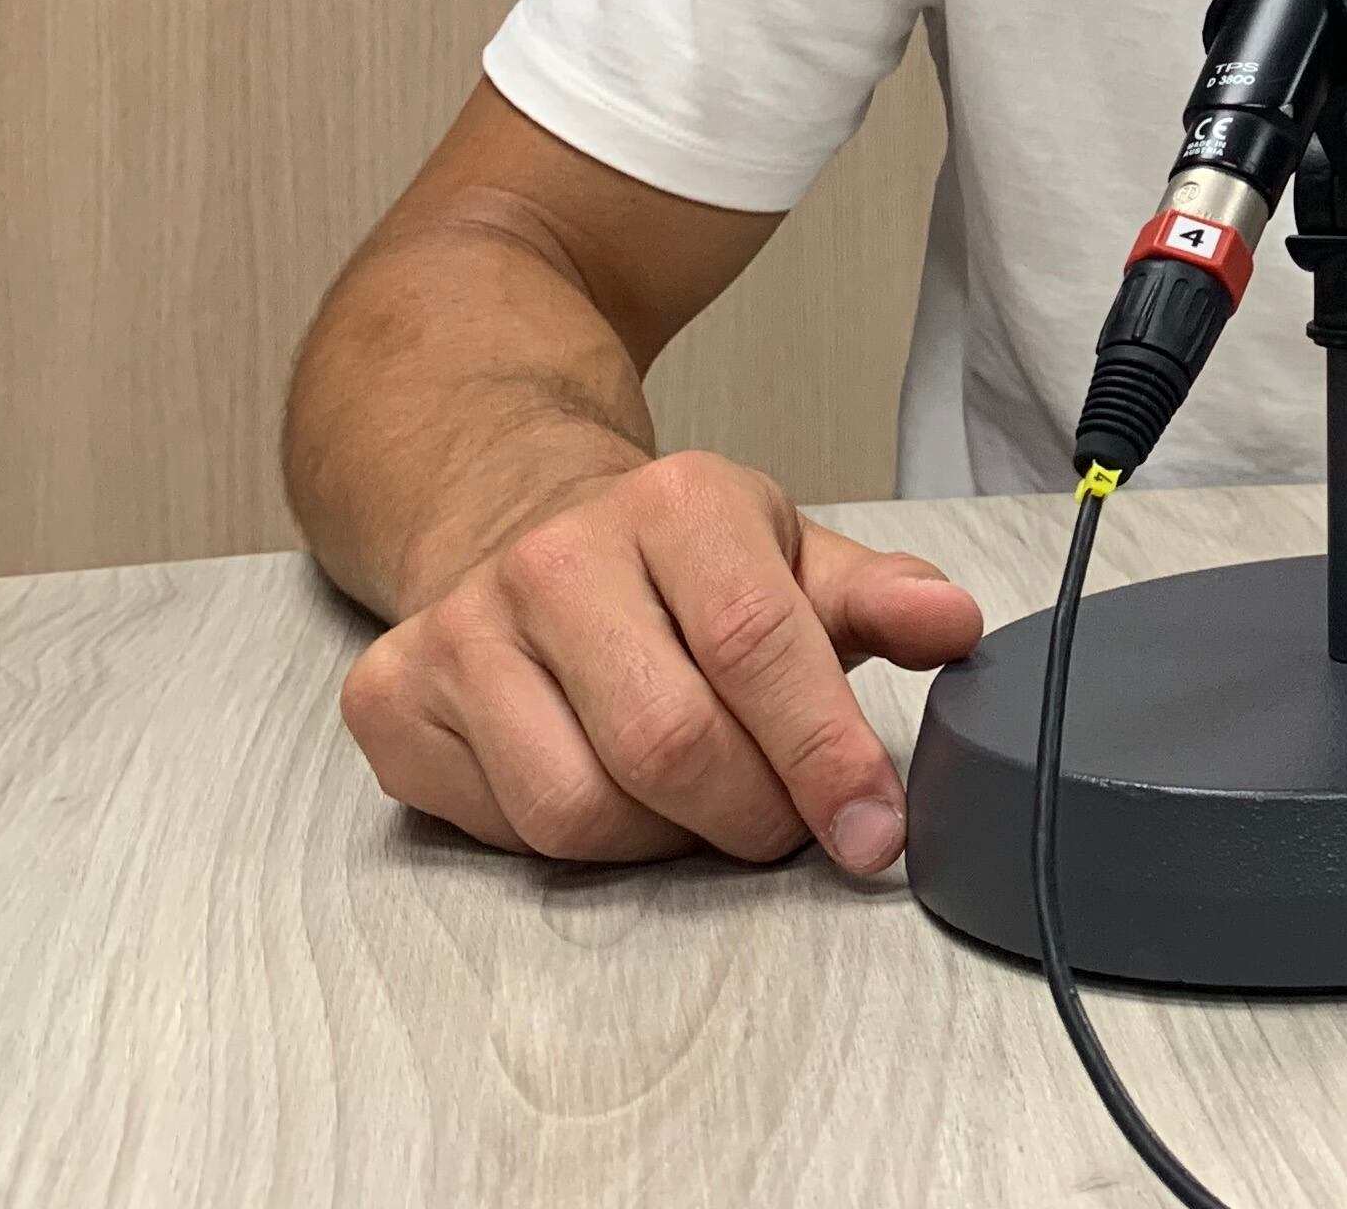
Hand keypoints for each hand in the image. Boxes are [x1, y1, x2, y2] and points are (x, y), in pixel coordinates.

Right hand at [339, 449, 981, 869]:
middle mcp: (557, 558)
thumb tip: (953, 625)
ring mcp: (462, 629)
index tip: (874, 832)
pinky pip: (503, 828)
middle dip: (750, 812)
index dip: (826, 756)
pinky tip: (601, 785)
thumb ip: (879, 597)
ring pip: (580, 808)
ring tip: (691, 800)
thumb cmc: (674, 559)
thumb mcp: (789, 556)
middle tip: (780, 819)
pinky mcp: (393, 699)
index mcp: (676, 505)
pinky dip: (575, 842)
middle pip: (671, 744)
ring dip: (661, 839)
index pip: (760, 647)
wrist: (513, 516)